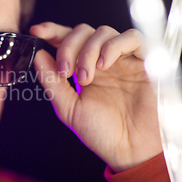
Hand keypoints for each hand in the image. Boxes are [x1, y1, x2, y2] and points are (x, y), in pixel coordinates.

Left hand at [30, 22, 161, 171]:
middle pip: (82, 32)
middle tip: (65, 72)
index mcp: (83, 69)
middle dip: (68, 47)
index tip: (35, 31)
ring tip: (85, 78)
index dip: (52, 31)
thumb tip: (37, 55)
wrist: (130, 151)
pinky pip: (132, 38)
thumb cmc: (101, 133)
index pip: (67, 40)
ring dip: (88, 51)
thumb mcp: (68, 107)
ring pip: (103, 32)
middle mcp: (102, 61)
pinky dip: (113, 46)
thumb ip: (51, 81)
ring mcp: (123, 60)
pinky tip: (103, 65)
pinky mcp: (145, 62)